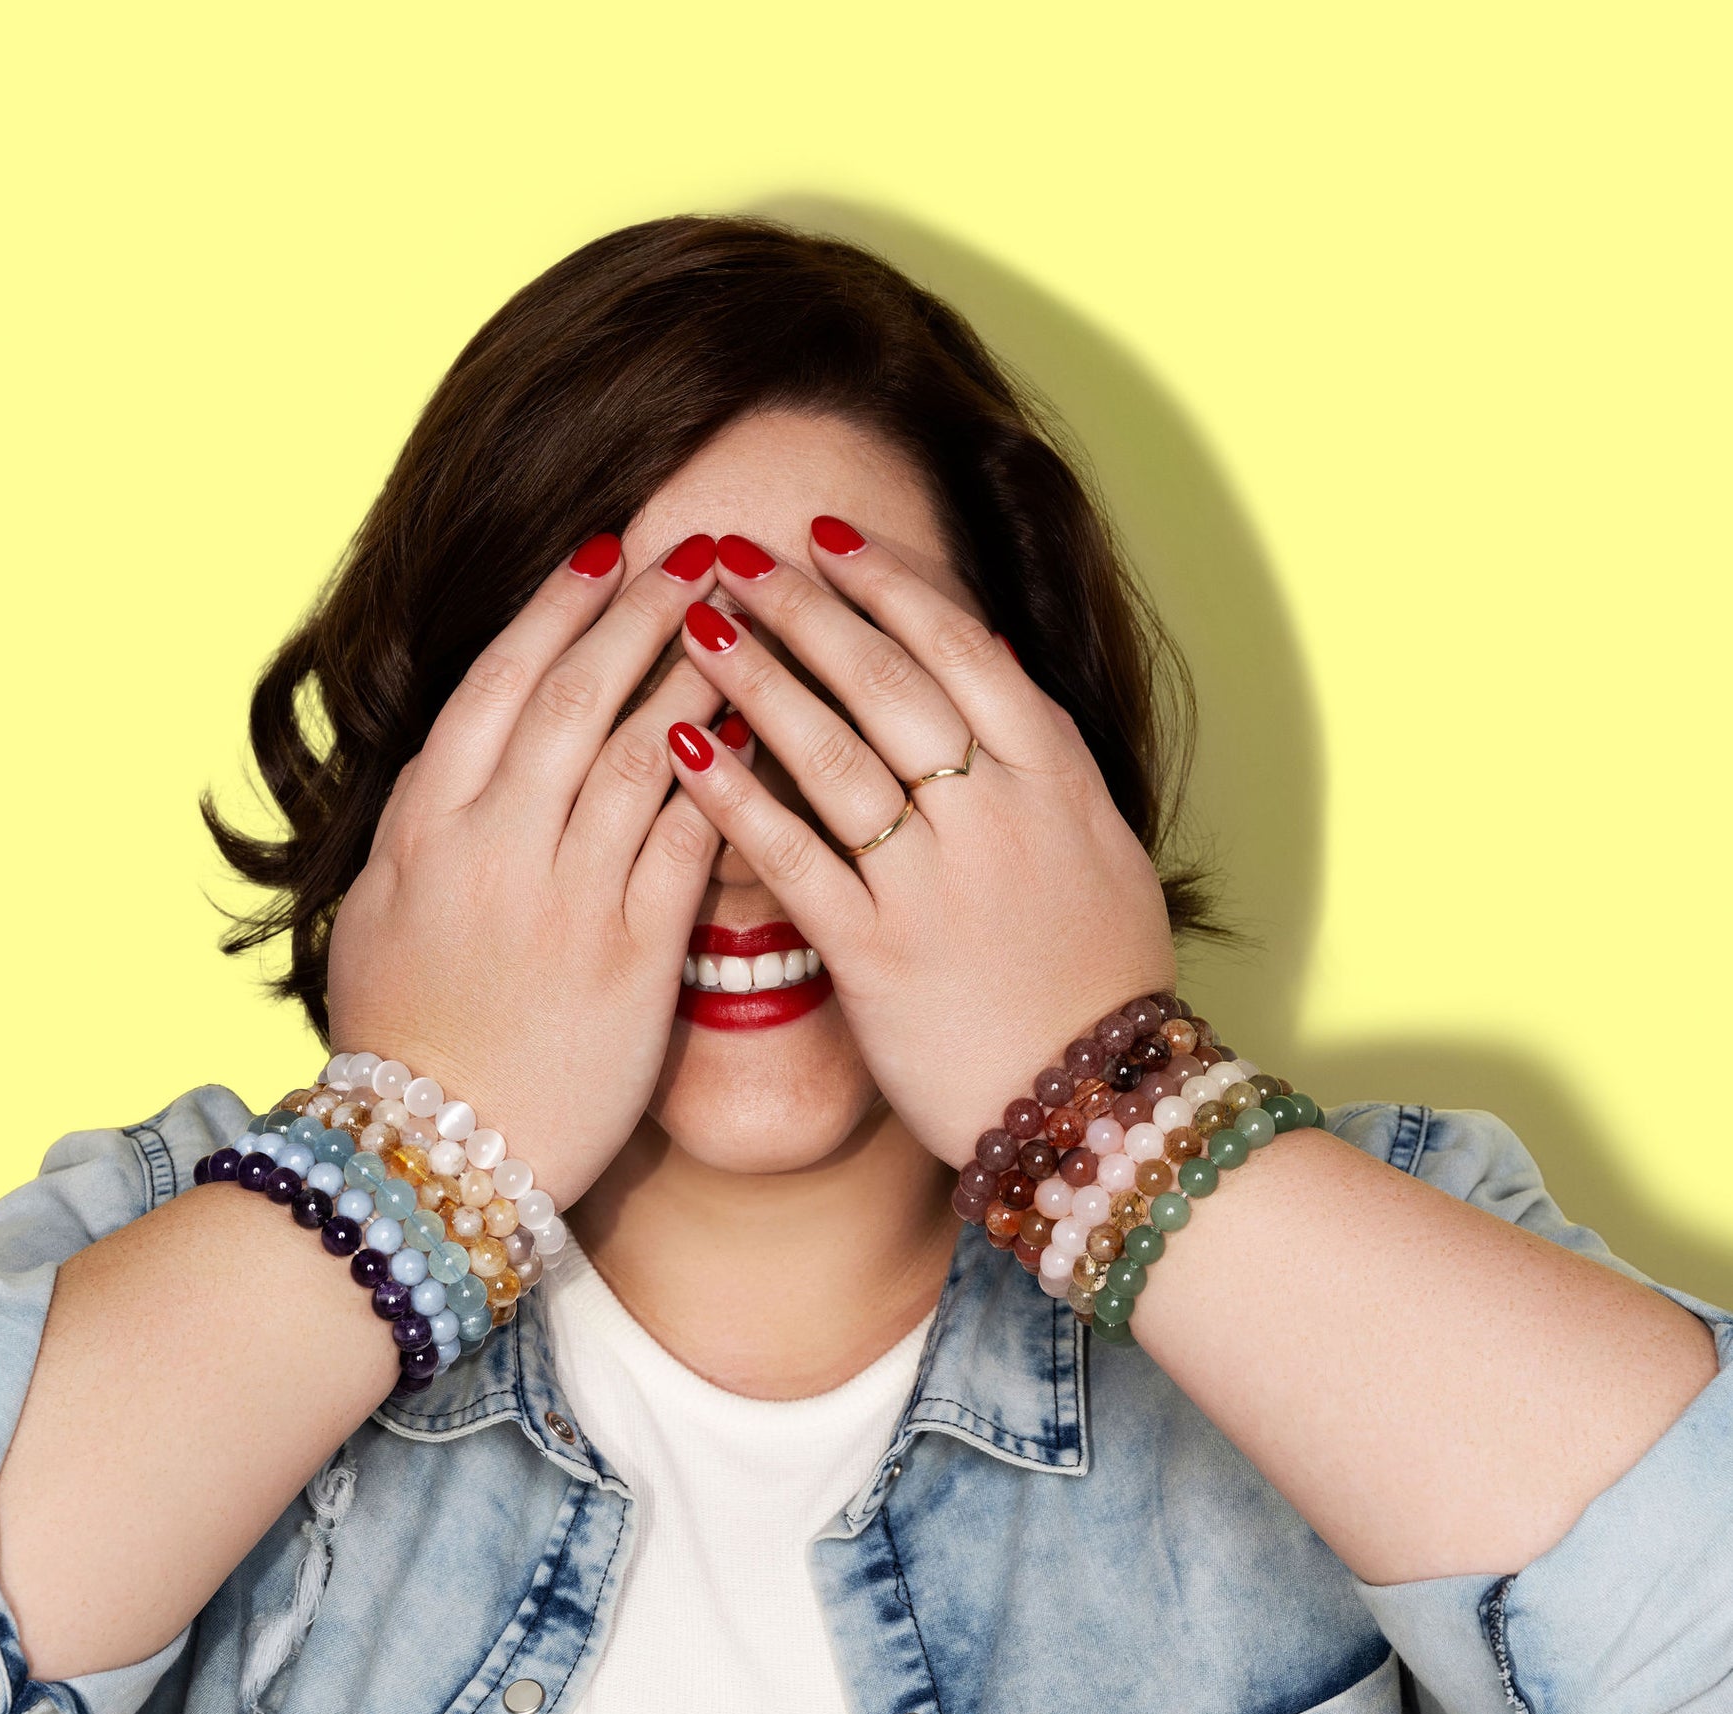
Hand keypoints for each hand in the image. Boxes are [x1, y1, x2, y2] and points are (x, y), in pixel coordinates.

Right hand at [326, 534, 739, 1207]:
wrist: (436, 1157)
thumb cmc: (401, 1037)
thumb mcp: (374, 915)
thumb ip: (419, 826)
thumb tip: (456, 753)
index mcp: (427, 827)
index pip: (500, 685)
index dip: (558, 608)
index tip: (608, 550)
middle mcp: (497, 846)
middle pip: (577, 699)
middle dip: (642, 613)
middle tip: (700, 554)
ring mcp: (568, 899)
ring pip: (642, 756)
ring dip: (697, 677)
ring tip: (746, 620)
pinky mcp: (635, 958)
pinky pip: (688, 846)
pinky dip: (724, 783)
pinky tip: (759, 735)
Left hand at [662, 522, 1177, 1166]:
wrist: (1095, 1107)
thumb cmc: (1097, 978)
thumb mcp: (1102, 850)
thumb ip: (1048, 756)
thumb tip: (995, 657)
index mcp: (1057, 781)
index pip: (963, 651)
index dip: (889, 584)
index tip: (827, 536)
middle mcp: (997, 817)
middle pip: (888, 683)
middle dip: (806, 608)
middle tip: (735, 556)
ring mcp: (937, 884)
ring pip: (833, 753)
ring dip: (759, 678)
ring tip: (694, 624)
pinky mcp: (879, 954)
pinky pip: (794, 856)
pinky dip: (735, 796)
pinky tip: (680, 744)